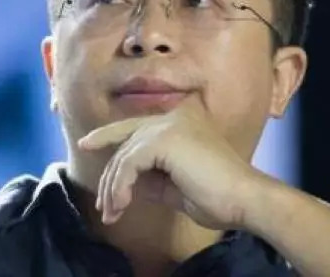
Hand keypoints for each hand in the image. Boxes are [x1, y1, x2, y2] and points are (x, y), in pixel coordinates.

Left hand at [77, 99, 262, 228]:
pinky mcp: (165, 138)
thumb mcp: (174, 187)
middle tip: (104, 208)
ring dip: (114, 187)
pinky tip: (123, 205)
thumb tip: (127, 181)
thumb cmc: (218, 196)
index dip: (107, 134)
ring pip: (125, 154)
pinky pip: (129, 163)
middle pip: (126, 140)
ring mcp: (169, 124)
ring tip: (112, 213)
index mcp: (182, 121)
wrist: (244, 199)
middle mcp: (174, 116)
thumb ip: (151, 178)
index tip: (85, 145)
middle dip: (110, 176)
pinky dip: (121, 186)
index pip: (136, 126)